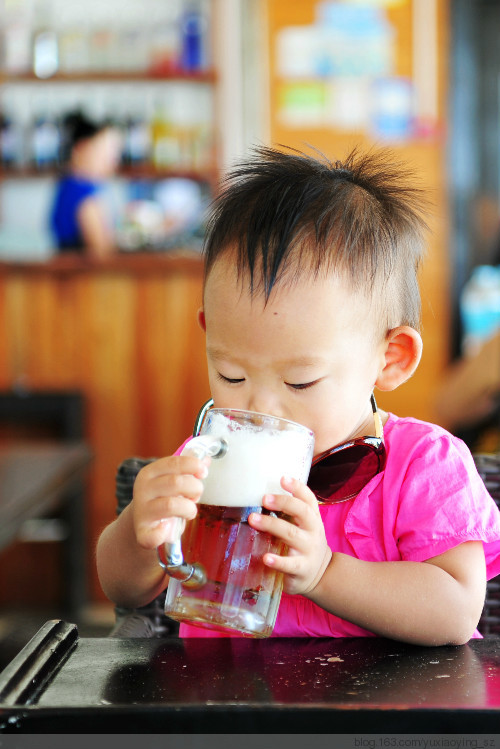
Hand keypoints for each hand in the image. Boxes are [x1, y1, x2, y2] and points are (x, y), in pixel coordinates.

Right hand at [131, 455, 208, 549]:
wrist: (144, 525)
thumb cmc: (164, 499)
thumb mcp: (173, 481)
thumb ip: (188, 470)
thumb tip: (206, 458)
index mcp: (150, 473)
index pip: (174, 462)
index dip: (193, 465)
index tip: (204, 472)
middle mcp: (143, 489)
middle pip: (176, 482)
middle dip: (194, 489)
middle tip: (195, 496)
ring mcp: (142, 511)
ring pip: (171, 505)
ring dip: (189, 509)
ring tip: (189, 511)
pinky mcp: (142, 532)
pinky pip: (153, 535)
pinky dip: (162, 533)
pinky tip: (167, 529)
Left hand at [248, 477, 331, 595]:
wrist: (320, 574)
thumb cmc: (305, 544)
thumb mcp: (305, 526)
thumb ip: (290, 512)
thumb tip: (262, 493)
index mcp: (313, 518)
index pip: (309, 499)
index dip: (297, 487)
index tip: (283, 478)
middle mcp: (313, 531)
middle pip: (302, 512)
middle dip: (283, 503)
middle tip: (264, 498)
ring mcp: (308, 550)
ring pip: (291, 534)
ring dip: (271, 525)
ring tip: (253, 519)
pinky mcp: (301, 569)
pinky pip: (289, 564)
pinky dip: (277, 561)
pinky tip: (265, 557)